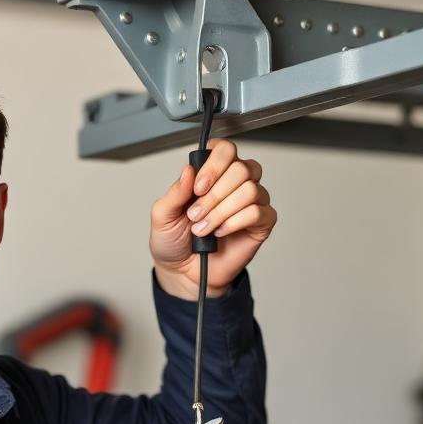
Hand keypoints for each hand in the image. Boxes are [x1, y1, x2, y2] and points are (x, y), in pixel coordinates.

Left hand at [150, 140, 276, 299]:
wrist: (182, 273)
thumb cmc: (174, 243)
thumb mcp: (162, 215)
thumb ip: (174, 191)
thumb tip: (189, 170)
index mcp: (212, 175)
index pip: (225, 150)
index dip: (213, 165)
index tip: (197, 187)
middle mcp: (234, 184)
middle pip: (241, 168)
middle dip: (214, 194)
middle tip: (196, 214)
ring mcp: (250, 203)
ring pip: (250, 189)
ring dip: (221, 211)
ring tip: (204, 228)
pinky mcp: (261, 223)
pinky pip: (258, 212)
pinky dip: (235, 222)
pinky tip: (221, 232)